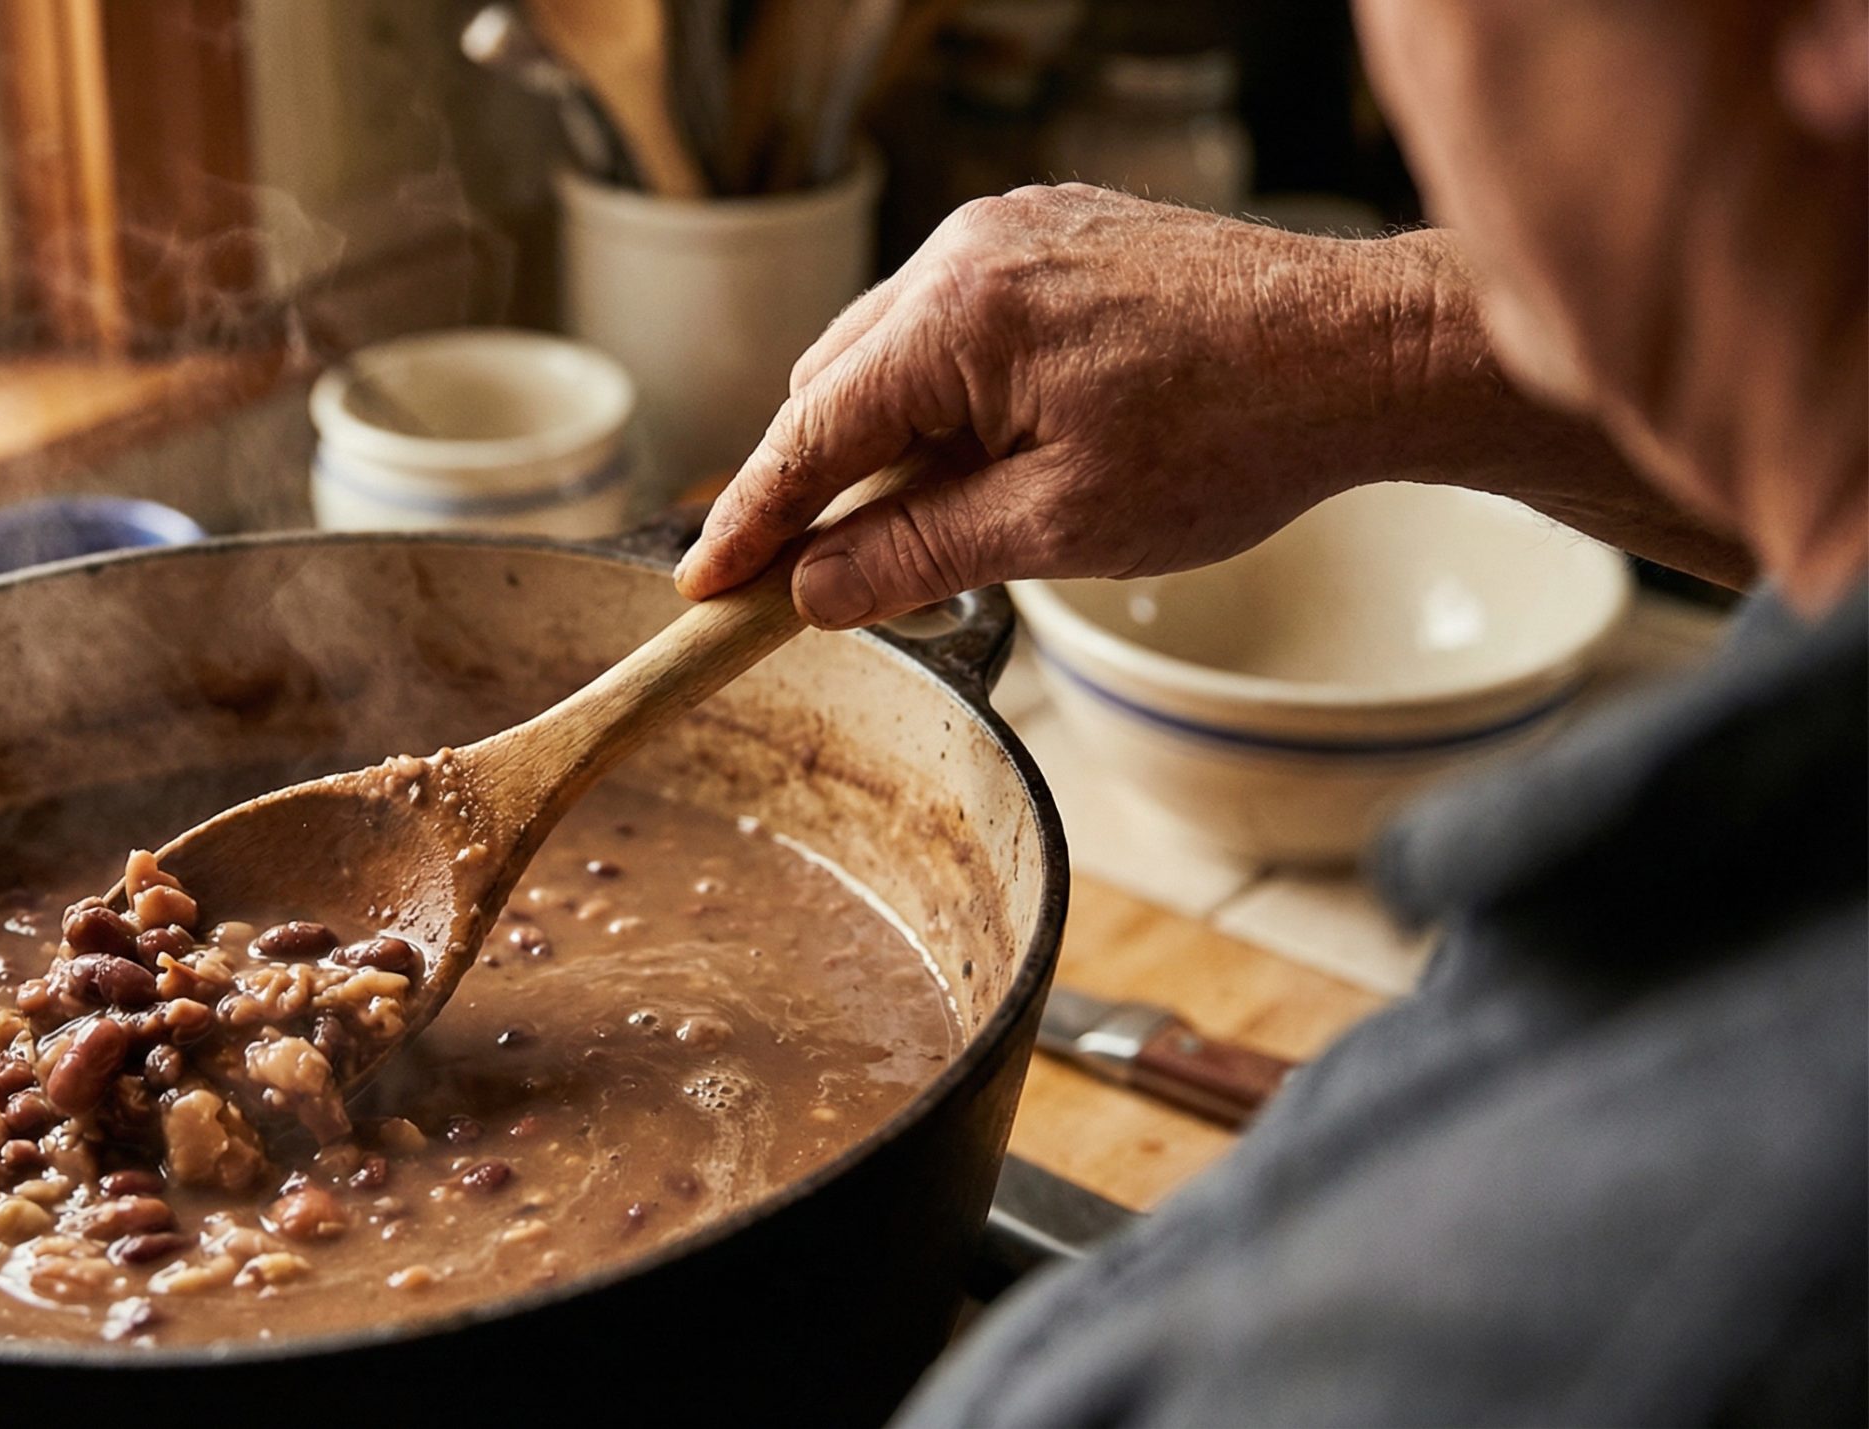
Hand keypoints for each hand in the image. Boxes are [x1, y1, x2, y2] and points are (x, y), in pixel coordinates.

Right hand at [674, 184, 1484, 625]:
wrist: (1364, 353)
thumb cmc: (1234, 439)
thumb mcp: (1058, 528)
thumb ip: (916, 554)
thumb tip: (813, 590)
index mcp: (956, 316)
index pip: (810, 432)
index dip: (751, 518)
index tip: (703, 580)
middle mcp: (968, 250)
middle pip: (836, 381)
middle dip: (819, 480)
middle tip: (821, 576)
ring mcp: (1014, 231)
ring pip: (893, 349)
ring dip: (889, 436)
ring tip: (937, 521)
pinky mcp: (1057, 234)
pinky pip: (956, 317)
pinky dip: (945, 391)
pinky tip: (993, 454)